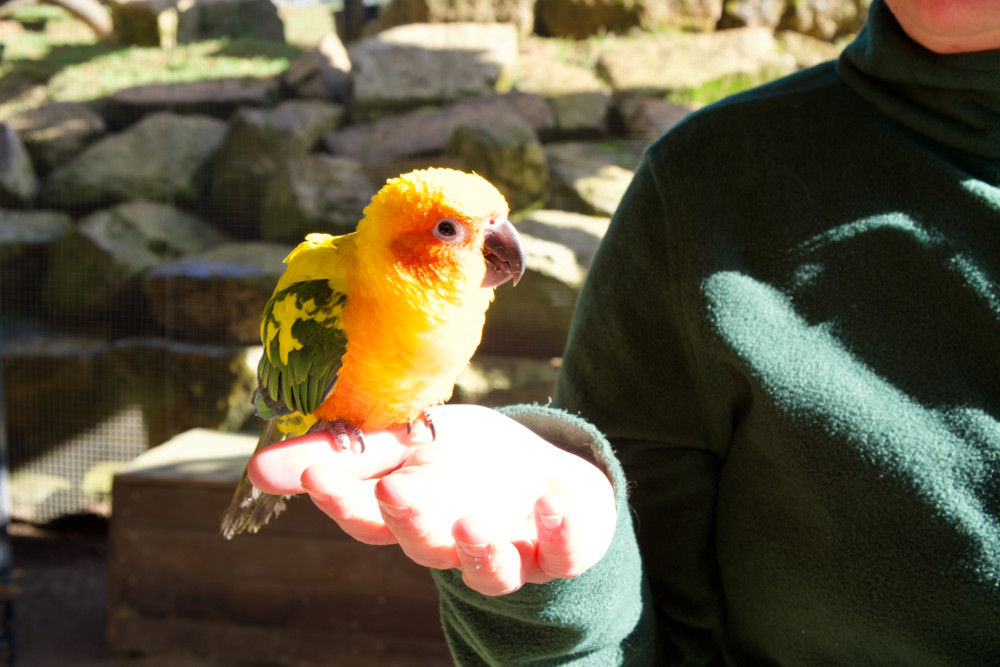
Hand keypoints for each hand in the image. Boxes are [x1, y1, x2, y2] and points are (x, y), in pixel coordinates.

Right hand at [247, 404, 615, 595]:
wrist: (542, 471)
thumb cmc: (466, 459)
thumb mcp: (407, 442)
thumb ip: (346, 454)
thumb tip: (257, 468)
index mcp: (413, 514)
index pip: (370, 516)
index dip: (344, 500)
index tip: (319, 476)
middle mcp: (454, 541)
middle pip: (425, 546)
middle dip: (410, 522)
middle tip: (394, 493)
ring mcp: (508, 551)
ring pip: (489, 569)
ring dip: (479, 550)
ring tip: (471, 522)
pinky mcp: (559, 550)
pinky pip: (562, 555)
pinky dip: (560, 536)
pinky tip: (551, 506)